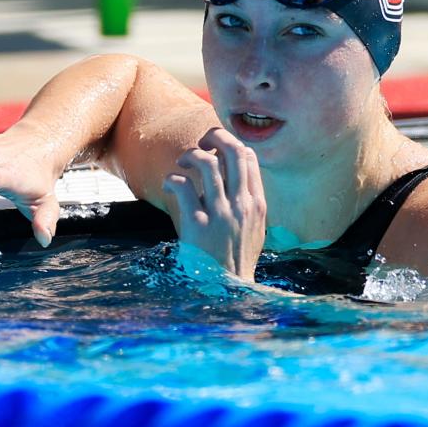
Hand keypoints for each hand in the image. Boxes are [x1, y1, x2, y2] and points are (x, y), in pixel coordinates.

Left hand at [162, 128, 266, 279]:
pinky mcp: (197, 224)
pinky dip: (172, 179)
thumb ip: (247, 202)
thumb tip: (233, 175)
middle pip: (232, 151)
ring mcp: (220, 214)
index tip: (216, 146)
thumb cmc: (236, 259)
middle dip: (214, 136)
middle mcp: (241, 205)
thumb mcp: (254, 229)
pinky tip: (170, 185)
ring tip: (182, 163)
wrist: (227, 290)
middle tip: (201, 142)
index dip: (230, 143)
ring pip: (207, 163)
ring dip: (191, 155)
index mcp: (257, 204)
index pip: (249, 157)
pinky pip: (182, 186)